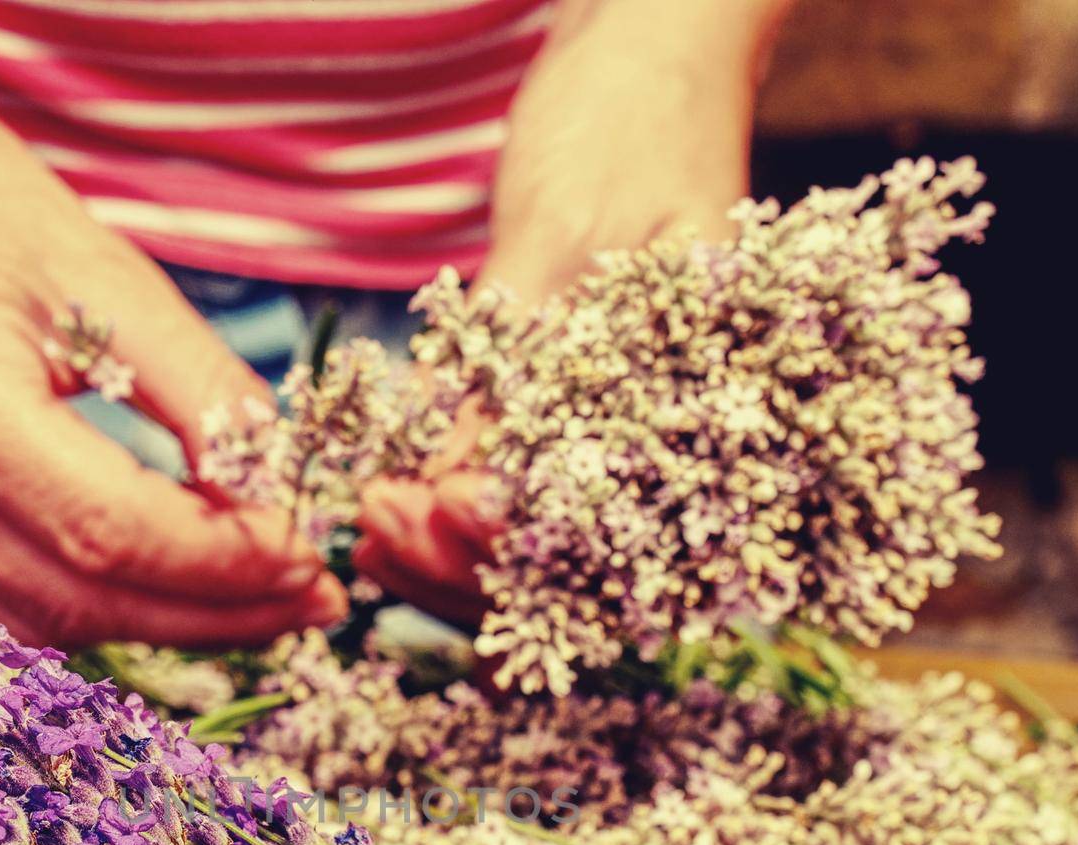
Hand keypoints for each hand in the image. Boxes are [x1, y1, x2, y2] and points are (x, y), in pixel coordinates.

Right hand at [0, 72, 345, 647]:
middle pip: (80, 600)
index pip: (107, 531)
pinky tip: (174, 589)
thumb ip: (206, 400)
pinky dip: (101, 611)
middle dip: (213, 611)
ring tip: (258, 600)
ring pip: (46, 627)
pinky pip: (6, 611)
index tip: (309, 561)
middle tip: (309, 600)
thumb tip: (277, 515)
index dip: (222, 564)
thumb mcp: (119, 281)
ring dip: (167, 625)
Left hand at [355, 0, 789, 620]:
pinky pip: (518, 486)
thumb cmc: (629, 114)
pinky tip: (394, 500)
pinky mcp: (577, 406)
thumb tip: (453, 482)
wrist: (652, 43)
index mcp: (703, 399)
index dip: (509, 541)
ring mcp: (624, 424)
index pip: (603, 524)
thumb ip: (508, 358)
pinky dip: (451, 503)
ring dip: (448, 547)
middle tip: (380, 520)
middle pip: (568, 560)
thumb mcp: (557, 234)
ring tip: (374, 519)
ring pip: (536, 541)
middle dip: (465, 558)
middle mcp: (674, 433)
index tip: (425, 512)